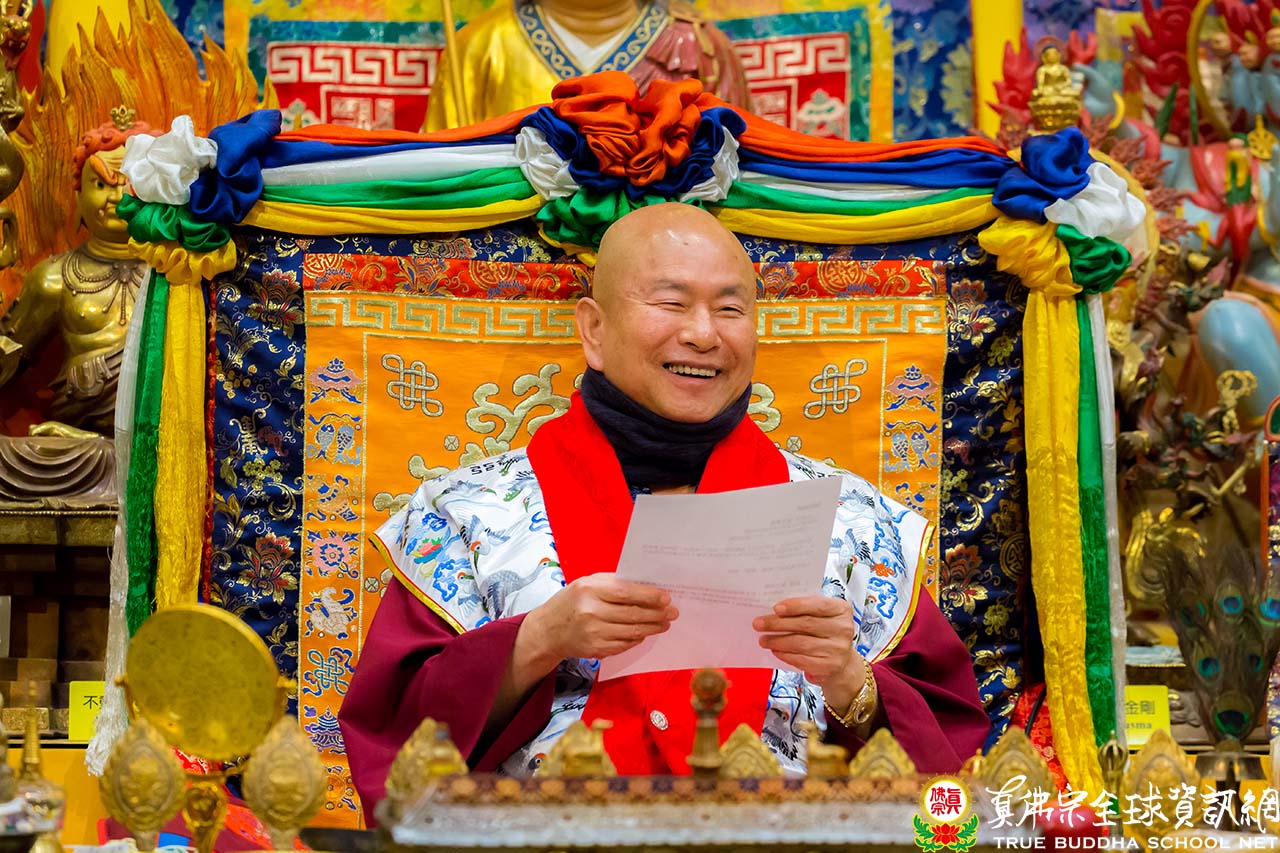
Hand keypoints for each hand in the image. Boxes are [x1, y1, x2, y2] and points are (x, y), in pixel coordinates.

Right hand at [523, 574, 676, 663]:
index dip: (649, 596)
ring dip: (652, 628)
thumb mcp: (588, 584)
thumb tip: (647, 588)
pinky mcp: (596, 650)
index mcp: (590, 590)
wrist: (548, 630)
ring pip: (632, 632)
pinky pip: (624, 645)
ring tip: (664, 623)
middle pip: (632, 614)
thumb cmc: (572, 601)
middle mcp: (591, 612)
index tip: (666, 598)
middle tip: (672, 613)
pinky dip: (638, 639)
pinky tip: (645, 633)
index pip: (626, 593)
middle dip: (657, 614)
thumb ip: (614, 584)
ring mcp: (593, 634)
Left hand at [753, 595, 865, 704]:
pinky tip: (775, 651)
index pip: (817, 605)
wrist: (841, 659)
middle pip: (806, 624)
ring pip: (801, 643)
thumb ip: (804, 609)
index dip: (796, 606)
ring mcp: (838, 649)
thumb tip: (774, 610)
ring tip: (763, 640)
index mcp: (841, 609)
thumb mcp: (821, 615)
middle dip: (778, 624)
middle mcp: (843, 628)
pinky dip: (785, 655)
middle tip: (758, 624)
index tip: (775, 608)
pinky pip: (802, 660)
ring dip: (778, 641)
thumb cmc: (825, 631)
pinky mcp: (829, 666)